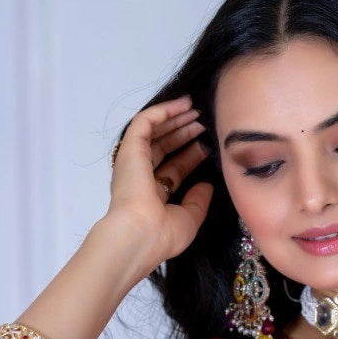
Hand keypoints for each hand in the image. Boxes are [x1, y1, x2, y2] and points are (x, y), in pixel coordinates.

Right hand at [103, 94, 213, 270]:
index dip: (189, 156)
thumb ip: (198, 201)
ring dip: (174, 118)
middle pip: (163, 147)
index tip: (207, 146)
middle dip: (183, 133)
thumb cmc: (163, 234)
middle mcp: (140, 176)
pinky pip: (145, 121)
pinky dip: (163, 110)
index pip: (172, 168)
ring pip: (154, 131)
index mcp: (151, 194)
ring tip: (195, 109)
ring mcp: (133, 161)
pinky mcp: (130, 148)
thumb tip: (206, 185)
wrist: (141, 234)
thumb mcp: (189, 219)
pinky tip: (182, 104)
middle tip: (202, 122)